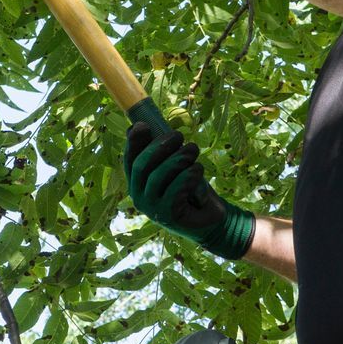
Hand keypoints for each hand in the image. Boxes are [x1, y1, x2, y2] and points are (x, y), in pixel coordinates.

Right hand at [123, 120, 255, 260]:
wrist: (212, 219)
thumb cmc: (192, 189)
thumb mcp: (175, 166)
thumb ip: (162, 151)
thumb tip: (142, 124)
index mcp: (138, 183)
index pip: (130, 159)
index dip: (134, 141)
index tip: (144, 125)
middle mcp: (139, 197)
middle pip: (142, 166)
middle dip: (160, 146)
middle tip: (179, 135)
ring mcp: (153, 209)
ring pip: (158, 176)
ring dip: (178, 158)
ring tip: (193, 149)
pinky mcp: (168, 216)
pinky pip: (175, 190)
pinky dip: (188, 175)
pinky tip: (198, 168)